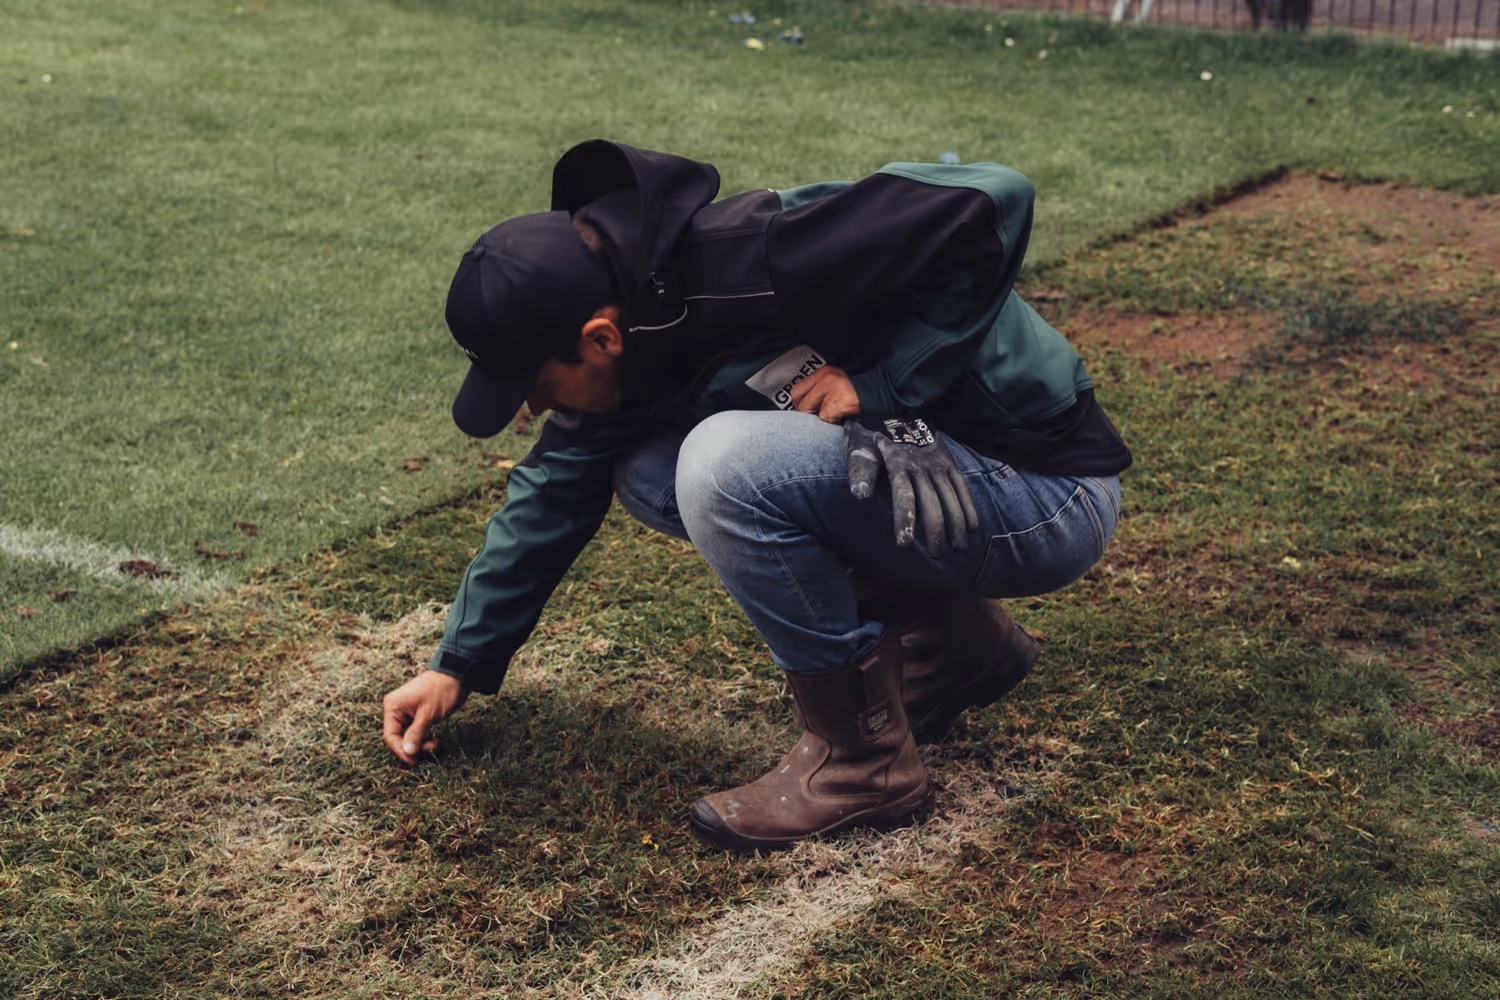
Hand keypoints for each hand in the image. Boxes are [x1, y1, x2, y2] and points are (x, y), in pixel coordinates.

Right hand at [383, 670, 467, 763]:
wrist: (458, 675)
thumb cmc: (442, 691)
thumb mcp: (428, 715)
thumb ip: (416, 734)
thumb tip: (407, 752)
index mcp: (393, 706)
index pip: (390, 735)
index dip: (401, 750)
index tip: (414, 761)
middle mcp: (396, 708)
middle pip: (398, 737)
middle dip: (414, 746)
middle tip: (432, 748)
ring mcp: (406, 710)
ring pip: (408, 735)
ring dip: (421, 743)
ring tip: (437, 743)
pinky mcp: (416, 713)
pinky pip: (415, 730)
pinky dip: (424, 737)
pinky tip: (435, 739)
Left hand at [789, 365, 859, 422]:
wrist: (884, 388)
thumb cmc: (861, 388)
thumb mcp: (838, 381)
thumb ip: (821, 389)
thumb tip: (805, 406)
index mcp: (824, 372)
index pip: (797, 389)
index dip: (799, 403)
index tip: (803, 411)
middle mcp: (826, 378)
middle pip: (799, 400)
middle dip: (804, 412)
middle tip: (814, 417)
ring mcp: (833, 389)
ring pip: (809, 410)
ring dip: (817, 418)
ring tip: (829, 418)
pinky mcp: (840, 403)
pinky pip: (825, 419)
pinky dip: (830, 423)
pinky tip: (839, 419)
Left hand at [843, 417, 979, 556]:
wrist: (894, 401)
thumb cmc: (872, 431)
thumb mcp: (860, 447)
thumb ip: (861, 472)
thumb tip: (860, 497)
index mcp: (897, 464)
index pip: (904, 496)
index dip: (905, 520)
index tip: (905, 544)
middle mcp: (921, 465)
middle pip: (932, 503)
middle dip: (935, 531)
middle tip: (936, 555)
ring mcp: (938, 463)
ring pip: (951, 498)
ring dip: (956, 525)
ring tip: (957, 549)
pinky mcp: (948, 462)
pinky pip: (962, 487)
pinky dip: (969, 507)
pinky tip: (973, 528)